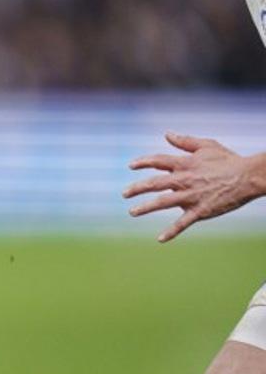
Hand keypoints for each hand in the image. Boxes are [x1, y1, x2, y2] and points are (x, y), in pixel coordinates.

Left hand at [123, 132, 265, 241]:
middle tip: (124, 193)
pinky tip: (160, 239)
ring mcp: (191, 196)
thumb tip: (167, 134)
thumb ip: (185, 142)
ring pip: (162, 203)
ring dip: (145, 208)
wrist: (249, 177)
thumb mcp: (206, 146)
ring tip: (132, 212)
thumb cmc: (228, 160)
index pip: (157, 161)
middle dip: (137, 188)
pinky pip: (183, 223)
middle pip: (154, 183)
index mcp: (185, 164)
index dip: (143, 162)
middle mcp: (184, 180)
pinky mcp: (201, 211)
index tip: (131, 165)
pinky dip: (171, 232)